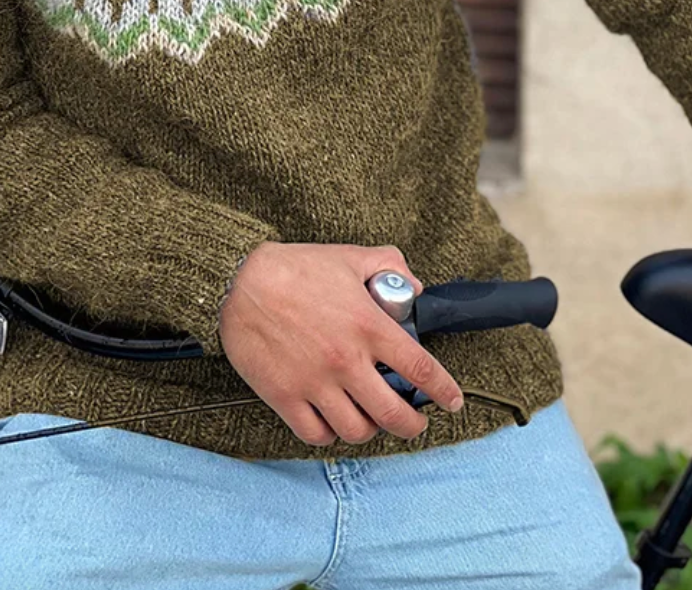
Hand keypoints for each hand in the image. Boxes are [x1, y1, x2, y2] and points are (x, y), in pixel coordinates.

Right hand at [217, 241, 464, 447]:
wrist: (239, 283)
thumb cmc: (296, 268)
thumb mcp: (350, 257)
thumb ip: (390, 266)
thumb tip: (416, 288)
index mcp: (368, 326)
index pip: (420, 368)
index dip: (444, 391)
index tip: (453, 402)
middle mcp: (347, 361)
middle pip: (394, 414)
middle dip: (413, 424)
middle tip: (415, 421)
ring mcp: (316, 383)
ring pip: (357, 430)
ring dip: (370, 429)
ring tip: (372, 419)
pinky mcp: (285, 397)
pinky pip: (317, 434)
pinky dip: (330, 434)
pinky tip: (333, 422)